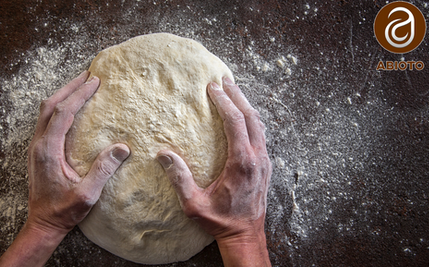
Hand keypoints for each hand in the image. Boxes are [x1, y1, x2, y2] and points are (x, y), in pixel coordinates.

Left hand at [27, 70, 129, 233]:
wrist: (42, 223)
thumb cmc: (63, 210)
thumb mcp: (87, 194)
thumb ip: (103, 170)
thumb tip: (122, 148)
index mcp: (48, 150)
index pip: (63, 113)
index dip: (79, 94)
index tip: (94, 82)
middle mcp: (39, 144)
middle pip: (50, 105)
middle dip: (69, 87)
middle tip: (88, 74)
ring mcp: (36, 147)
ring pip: (45, 111)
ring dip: (62, 95)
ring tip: (80, 85)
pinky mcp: (38, 151)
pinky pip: (45, 120)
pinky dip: (59, 107)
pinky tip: (70, 108)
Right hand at [157, 77, 271, 265]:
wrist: (246, 235)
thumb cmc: (220, 222)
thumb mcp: (193, 204)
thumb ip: (179, 178)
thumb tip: (163, 155)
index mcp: (241, 163)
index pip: (235, 122)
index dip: (224, 102)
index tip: (212, 88)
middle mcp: (257, 158)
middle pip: (250, 117)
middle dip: (237, 95)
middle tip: (224, 80)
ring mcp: (264, 161)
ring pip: (259, 124)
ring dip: (246, 105)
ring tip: (234, 91)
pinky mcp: (265, 166)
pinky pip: (261, 135)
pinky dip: (251, 119)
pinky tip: (243, 116)